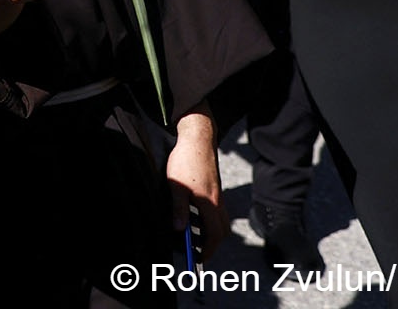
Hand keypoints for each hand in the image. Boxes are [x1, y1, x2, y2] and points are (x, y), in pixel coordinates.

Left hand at [166, 109, 225, 262]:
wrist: (198, 138)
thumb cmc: (186, 160)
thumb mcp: (176, 186)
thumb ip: (179, 209)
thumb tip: (179, 230)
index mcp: (208, 203)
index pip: (215, 234)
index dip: (209, 249)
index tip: (200, 259)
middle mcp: (217, 201)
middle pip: (221, 230)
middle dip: (212, 244)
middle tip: (199, 253)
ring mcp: (217, 195)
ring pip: (220, 220)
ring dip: (211, 232)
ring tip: (196, 238)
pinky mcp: (215, 189)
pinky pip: (216, 211)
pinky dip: (209, 220)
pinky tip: (195, 218)